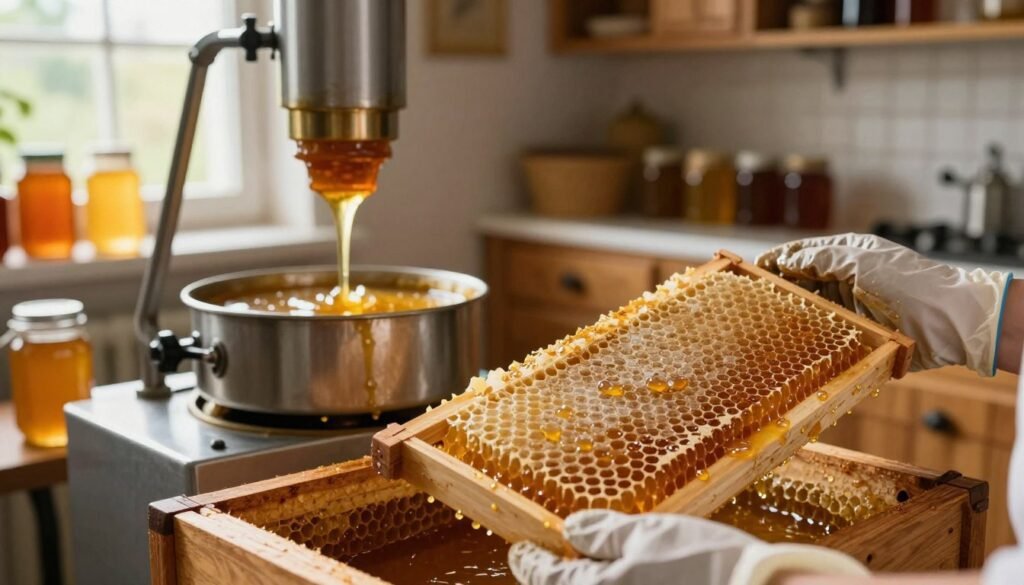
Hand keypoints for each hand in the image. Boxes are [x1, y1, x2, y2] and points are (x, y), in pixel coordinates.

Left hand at [508, 510, 867, 584]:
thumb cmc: (708, 564)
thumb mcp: (651, 534)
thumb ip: (604, 534)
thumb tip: (572, 529)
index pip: (546, 577)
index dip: (529, 562)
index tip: (518, 551)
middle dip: (561, 578)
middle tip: (558, 559)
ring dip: (596, 583)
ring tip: (601, 567)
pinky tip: (636, 579)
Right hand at [757, 233, 1012, 374]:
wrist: (951, 322)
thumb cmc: (909, 283)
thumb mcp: (860, 261)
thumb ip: (820, 258)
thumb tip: (785, 259)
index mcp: (849, 254)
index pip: (803, 253)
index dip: (777, 260)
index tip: (751, 270)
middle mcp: (848, 278)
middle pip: (803, 281)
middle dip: (779, 288)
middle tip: (751, 299)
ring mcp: (852, 306)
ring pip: (812, 307)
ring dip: (792, 312)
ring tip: (766, 319)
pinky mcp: (858, 333)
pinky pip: (826, 332)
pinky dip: (809, 334)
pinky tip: (791, 339)